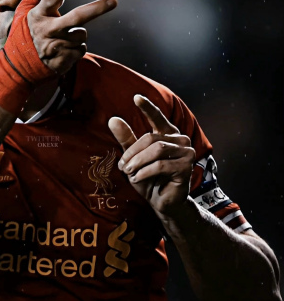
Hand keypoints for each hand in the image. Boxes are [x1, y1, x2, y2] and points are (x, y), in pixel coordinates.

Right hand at [27, 0, 116, 75]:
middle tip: (114, 1)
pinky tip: (64, 50)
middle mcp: (49, 30)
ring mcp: (58, 46)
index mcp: (39, 15)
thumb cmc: (28, 32)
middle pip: (77, 17)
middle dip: (97, 8)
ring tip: (62, 39)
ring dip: (77, 35)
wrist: (22, 65)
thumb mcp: (28, 10)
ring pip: (82, 34)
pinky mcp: (64, 60)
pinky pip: (81, 49)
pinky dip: (76, 49)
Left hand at [108, 94, 195, 218]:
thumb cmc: (149, 179)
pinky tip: (138, 178)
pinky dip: (145, 172)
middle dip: (133, 153)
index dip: (148, 108)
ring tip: (129, 173)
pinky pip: (161, 165)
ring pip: (156, 150)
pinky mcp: (186, 167)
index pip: (158, 118)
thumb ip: (126, 140)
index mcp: (168, 134)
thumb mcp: (134, 159)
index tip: (136, 98)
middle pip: (151, 138)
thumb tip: (113, 120)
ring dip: (138, 163)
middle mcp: (180, 140)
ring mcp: (187, 153)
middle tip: (122, 166)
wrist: (162, 202)